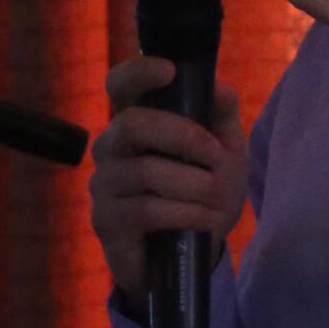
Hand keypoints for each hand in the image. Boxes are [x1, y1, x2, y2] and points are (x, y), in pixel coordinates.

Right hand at [88, 55, 248, 302]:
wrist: (194, 256)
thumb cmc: (203, 194)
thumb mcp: (225, 154)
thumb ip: (221, 118)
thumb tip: (218, 86)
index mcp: (136, 121)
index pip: (120, 84)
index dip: (138, 72)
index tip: (170, 71)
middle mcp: (111, 147)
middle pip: (132, 124)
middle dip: (183, 136)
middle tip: (216, 156)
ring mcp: (104, 185)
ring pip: (144, 172)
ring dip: (193, 185)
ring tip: (218, 199)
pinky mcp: (106, 222)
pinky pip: (146, 210)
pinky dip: (187, 213)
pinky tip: (208, 220)